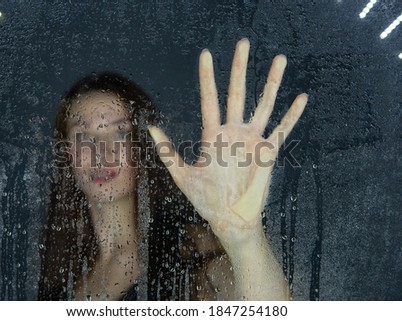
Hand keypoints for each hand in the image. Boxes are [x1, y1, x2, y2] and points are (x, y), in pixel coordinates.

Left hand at [149, 39, 307, 246]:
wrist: (230, 218)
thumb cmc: (205, 199)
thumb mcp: (183, 175)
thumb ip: (169, 151)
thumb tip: (150, 129)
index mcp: (212, 135)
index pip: (210, 99)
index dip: (207, 77)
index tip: (206, 54)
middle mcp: (233, 132)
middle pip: (237, 93)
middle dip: (239, 68)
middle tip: (243, 43)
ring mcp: (252, 140)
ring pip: (263, 105)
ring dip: (271, 83)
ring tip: (279, 59)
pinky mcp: (269, 151)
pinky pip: (283, 129)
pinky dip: (292, 115)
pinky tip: (301, 97)